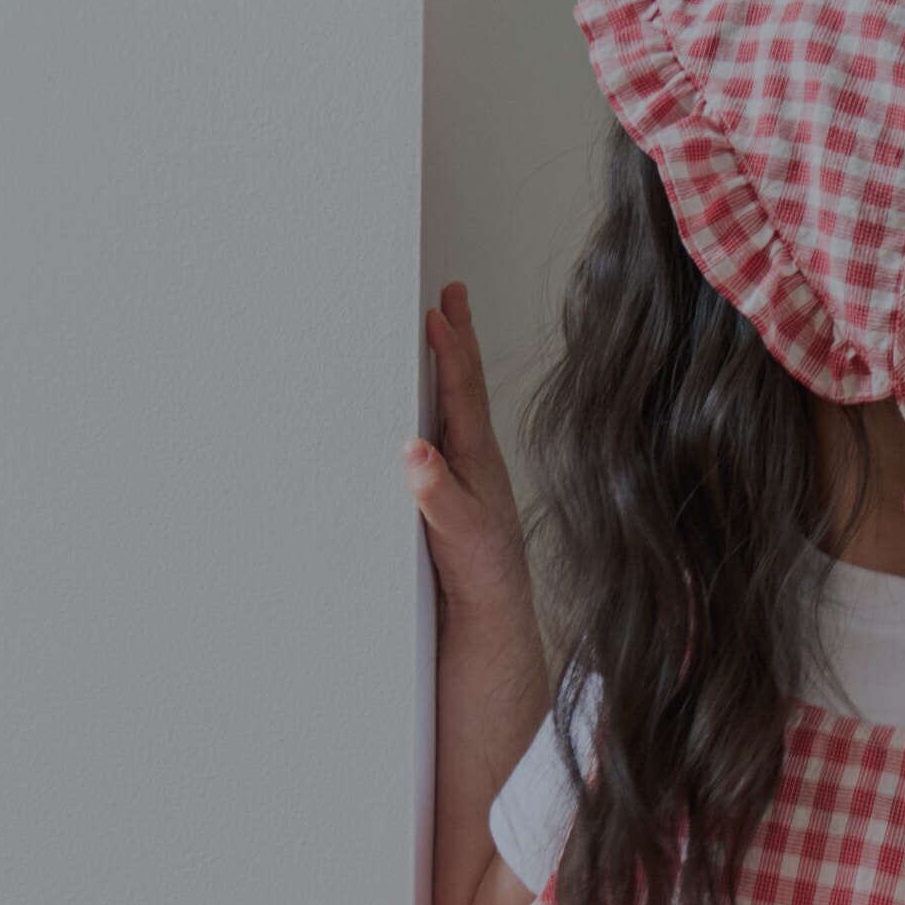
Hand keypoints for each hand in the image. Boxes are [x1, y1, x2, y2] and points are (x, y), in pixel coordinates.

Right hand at [405, 282, 535, 632]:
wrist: (491, 612)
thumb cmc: (480, 573)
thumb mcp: (459, 533)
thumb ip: (437, 493)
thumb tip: (414, 450)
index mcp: (476, 458)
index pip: (460, 393)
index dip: (449, 351)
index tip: (438, 312)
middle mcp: (473, 455)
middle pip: (462, 384)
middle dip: (456, 337)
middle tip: (450, 293)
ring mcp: (463, 469)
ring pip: (453, 402)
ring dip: (445, 363)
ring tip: (440, 325)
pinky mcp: (450, 487)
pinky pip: (440, 429)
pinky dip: (433, 400)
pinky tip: (420, 397)